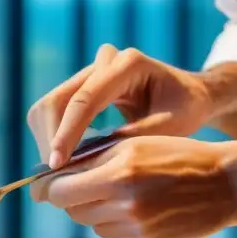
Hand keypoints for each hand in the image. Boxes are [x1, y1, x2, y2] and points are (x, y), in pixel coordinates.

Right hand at [27, 44, 213, 168]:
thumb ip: (134, 139)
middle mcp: (102, 62)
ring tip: (63, 171)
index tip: (57, 165)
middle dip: (52, 139)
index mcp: (128, 64)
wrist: (189, 94)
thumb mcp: (173, 127)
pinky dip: (53, 138)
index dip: (67, 133)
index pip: (84, 99)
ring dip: (48, 140)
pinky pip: (52, 112)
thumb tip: (90, 161)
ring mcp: (88, 72)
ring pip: (47, 107)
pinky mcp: (78, 86)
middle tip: (58, 175)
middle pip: (56, 101)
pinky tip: (66, 159)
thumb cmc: (186, 109)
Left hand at [30, 135, 236, 237]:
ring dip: (89, 209)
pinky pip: (110, 232)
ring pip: (88, 222)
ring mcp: (136, 224)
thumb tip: (46, 178)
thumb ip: (89, 160)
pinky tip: (131, 205)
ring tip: (111, 191)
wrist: (225, 182)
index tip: (40, 186)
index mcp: (117, 172)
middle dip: (67, 197)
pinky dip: (111, 220)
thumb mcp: (131, 146)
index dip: (45, 188)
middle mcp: (124, 201)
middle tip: (75, 186)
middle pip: (69, 208)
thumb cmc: (174, 155)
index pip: (57, 189)